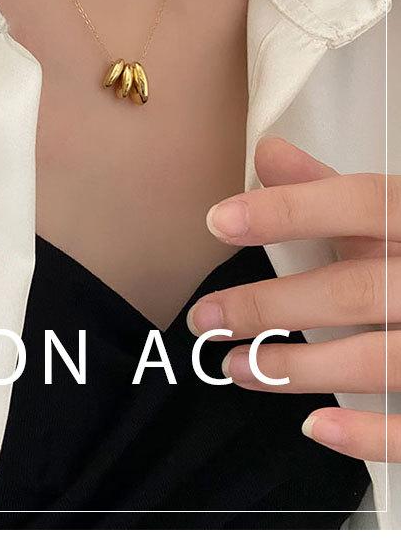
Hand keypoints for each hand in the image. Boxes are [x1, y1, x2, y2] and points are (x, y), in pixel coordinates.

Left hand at [187, 135, 399, 461]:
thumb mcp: (393, 209)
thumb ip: (329, 187)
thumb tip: (268, 154)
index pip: (361, 204)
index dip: (288, 211)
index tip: (219, 221)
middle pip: (354, 291)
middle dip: (268, 306)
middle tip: (205, 318)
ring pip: (377, 359)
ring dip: (296, 369)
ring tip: (237, 368)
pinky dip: (370, 432)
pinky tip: (315, 427)